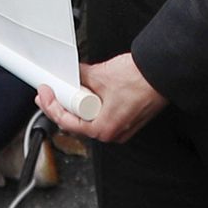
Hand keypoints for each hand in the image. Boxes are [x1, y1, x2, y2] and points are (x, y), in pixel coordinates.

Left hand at [38, 50, 165, 142]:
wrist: (162, 73)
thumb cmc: (140, 79)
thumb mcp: (101, 75)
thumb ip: (81, 76)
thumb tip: (73, 74)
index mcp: (103, 129)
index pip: (66, 121)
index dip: (50, 105)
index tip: (44, 93)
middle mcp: (112, 134)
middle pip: (77, 122)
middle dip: (64, 104)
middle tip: (53, 90)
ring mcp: (121, 128)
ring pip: (91, 118)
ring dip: (80, 104)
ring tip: (74, 87)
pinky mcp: (128, 120)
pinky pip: (104, 115)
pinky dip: (95, 104)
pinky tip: (92, 91)